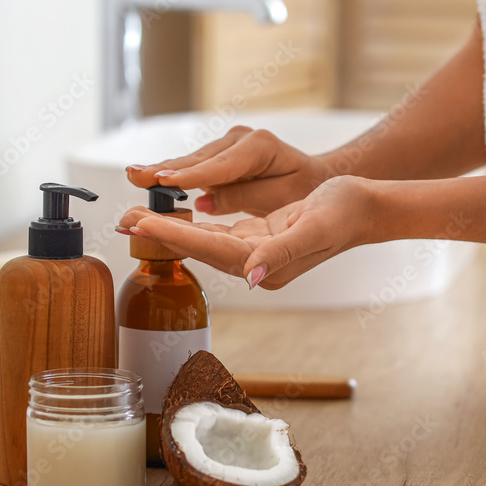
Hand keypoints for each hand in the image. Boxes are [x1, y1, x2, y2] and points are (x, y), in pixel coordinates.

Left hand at [118, 176, 378, 288]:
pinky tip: (169, 216)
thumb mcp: (314, 230)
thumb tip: (252, 276)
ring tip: (135, 217)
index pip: (210, 249)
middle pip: (198, 249)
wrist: (364, 208)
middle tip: (121, 220)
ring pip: (202, 241)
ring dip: (169, 230)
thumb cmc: (344, 213)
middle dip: (160, 235)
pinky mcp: (256, 239)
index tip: (141, 223)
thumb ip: (281, 254)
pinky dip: (190, 224)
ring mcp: (254, 253)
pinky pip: (215, 233)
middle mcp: (256, 264)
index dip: (174, 236)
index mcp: (266, 264)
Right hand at [126, 126, 331, 216]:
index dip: (191, 175)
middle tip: (135, 175)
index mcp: (260, 147)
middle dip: (166, 169)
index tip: (164, 182)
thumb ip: (244, 198)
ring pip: (193, 161)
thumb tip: (204, 201)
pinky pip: (196, 167)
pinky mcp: (221, 154)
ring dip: (163, 170)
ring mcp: (229, 144)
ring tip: (134, 175)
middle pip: (199, 159)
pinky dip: (173, 173)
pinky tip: (149, 177)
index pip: (220, 165)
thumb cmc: (303, 188)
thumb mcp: (280, 197)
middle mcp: (241, 139)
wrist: (314, 177)